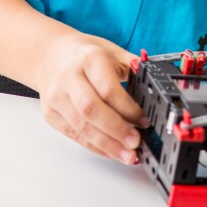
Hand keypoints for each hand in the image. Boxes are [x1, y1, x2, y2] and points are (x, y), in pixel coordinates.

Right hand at [35, 32, 148, 163]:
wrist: (51, 55)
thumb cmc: (86, 55)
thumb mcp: (113, 52)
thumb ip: (134, 68)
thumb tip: (156, 86)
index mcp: (90, 60)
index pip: (109, 89)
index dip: (128, 109)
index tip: (144, 121)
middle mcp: (69, 78)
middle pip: (92, 109)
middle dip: (116, 130)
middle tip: (135, 143)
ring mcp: (57, 97)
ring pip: (81, 126)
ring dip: (106, 144)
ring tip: (127, 155)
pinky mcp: (51, 113)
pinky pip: (73, 134)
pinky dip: (93, 145)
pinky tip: (110, 151)